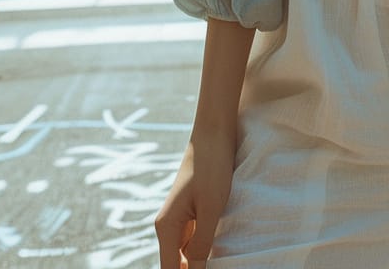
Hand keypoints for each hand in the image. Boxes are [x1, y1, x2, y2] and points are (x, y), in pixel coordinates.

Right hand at [155, 132, 235, 267]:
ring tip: (221, 261)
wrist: (215, 132)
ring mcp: (181, 218)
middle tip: (219, 265)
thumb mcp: (211, 209)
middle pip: (178, 264)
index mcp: (167, 227)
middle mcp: (169, 226)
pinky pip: (196, 239)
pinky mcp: (193, 210)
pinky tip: (221, 250)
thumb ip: (202, 245)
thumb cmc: (212, 166)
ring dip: (201, 261)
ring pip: (188, 253)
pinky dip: (206, 248)